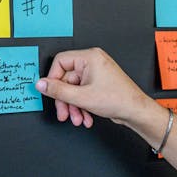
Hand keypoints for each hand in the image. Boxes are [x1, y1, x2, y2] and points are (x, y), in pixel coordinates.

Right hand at [35, 48, 151, 129]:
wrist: (135, 111)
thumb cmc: (119, 99)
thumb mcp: (82, 97)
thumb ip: (58, 91)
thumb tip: (41, 84)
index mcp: (90, 57)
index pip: (60, 62)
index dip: (53, 79)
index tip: (51, 93)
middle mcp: (93, 62)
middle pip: (66, 79)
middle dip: (65, 100)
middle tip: (64, 113)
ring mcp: (96, 73)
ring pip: (74, 89)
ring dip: (73, 106)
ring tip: (77, 118)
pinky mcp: (98, 84)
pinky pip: (82, 93)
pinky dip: (81, 106)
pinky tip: (85, 117)